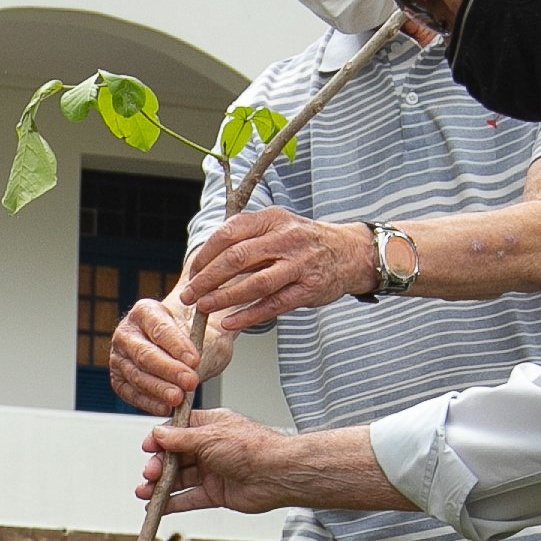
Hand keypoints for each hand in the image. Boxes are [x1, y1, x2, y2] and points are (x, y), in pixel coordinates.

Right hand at [104, 296, 225, 416]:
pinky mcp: (118, 379)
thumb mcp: (196, 331)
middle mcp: (126, 333)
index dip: (177, 346)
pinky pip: (130, 393)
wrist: (175, 346)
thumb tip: (193, 368)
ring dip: (159, 389)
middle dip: (169, 370)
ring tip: (178, 398)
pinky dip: (148, 402)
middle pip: (145, 354)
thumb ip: (195, 346)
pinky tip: (164, 407)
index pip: (160, 330)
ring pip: (137, 376)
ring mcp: (119, 357)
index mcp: (145, 311)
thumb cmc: (187, 336)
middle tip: (190, 381)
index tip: (195, 360)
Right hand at [140, 410, 401, 516]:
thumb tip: (157, 434)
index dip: (160, 440)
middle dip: (159, 466)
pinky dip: (173, 503)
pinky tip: (156, 508)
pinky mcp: (216, 493)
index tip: (147, 448)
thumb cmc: (250, 448)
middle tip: (150, 474)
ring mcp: (212, 472)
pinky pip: (190, 498)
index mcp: (209, 426)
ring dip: (161, 486)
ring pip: (180, 479)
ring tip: (144, 493)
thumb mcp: (208, 437)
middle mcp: (209, 448)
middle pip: (175, 457)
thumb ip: (180, 439)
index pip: (177, 431)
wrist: (276, 474)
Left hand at [175, 207, 371, 332]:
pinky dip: (249, 315)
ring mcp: (299, 265)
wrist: (351, 252)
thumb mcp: (278, 226)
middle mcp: (286, 238)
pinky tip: (230, 321)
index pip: (229, 233)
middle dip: (208, 278)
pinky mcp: (308, 289)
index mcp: (272, 219)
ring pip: (254, 283)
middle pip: (237, 258)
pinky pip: (273, 304)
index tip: (193, 271)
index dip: (206, 254)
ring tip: (204, 307)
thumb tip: (208, 258)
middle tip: (190, 293)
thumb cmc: (305, 241)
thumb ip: (248, 237)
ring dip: (224, 297)